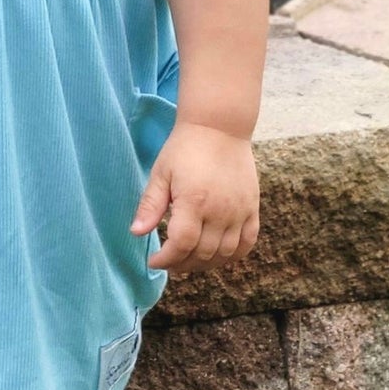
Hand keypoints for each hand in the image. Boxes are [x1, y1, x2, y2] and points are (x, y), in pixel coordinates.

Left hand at [131, 124, 259, 271]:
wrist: (220, 126)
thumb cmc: (185, 148)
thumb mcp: (161, 173)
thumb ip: (150, 205)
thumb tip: (136, 233)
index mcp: (194, 201)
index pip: (182, 245)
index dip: (166, 259)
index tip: (154, 261)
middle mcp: (220, 210)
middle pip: (202, 253)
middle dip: (182, 264)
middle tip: (169, 261)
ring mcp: (239, 210)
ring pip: (225, 253)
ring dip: (206, 263)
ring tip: (189, 260)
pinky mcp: (252, 207)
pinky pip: (248, 242)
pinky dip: (233, 255)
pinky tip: (218, 255)